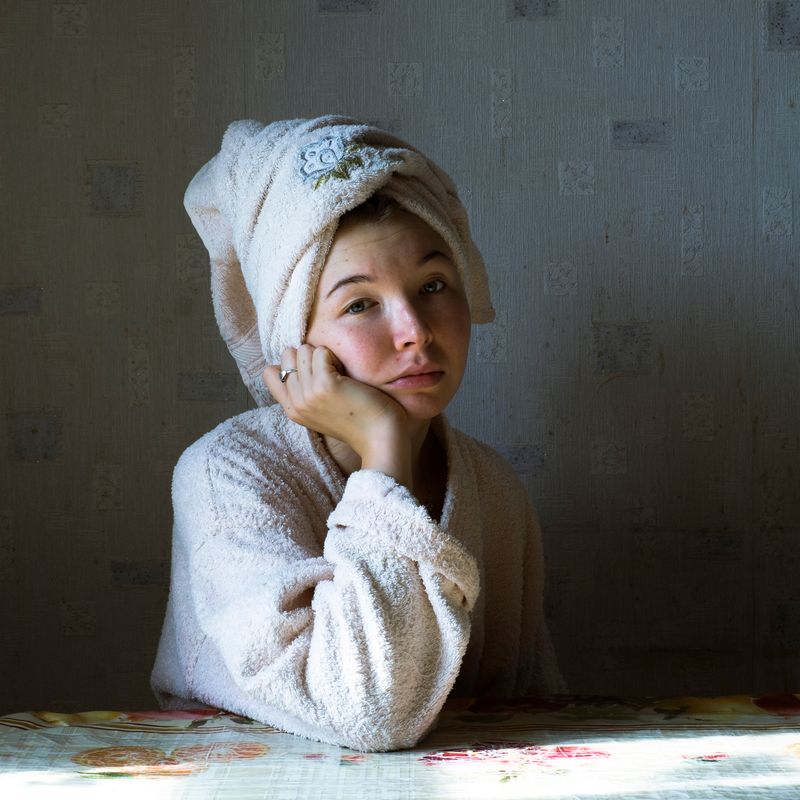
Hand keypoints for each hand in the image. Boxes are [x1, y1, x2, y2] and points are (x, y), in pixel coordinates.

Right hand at [263, 344, 408, 465]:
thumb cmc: (357, 420)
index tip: (313, 373)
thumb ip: (303, 393)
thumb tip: (292, 360)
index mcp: (292, 410)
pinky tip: (346, 374)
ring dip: (323, 354)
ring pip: (303, 350)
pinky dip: (334, 356)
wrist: (380, 437)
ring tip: (340, 374)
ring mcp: (309, 394)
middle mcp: (296, 402)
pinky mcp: (325, 385)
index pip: (270, 373)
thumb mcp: (320, 411)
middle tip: (331, 373)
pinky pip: (321, 352)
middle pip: (288, 356)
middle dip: (309, 356)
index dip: (291, 364)